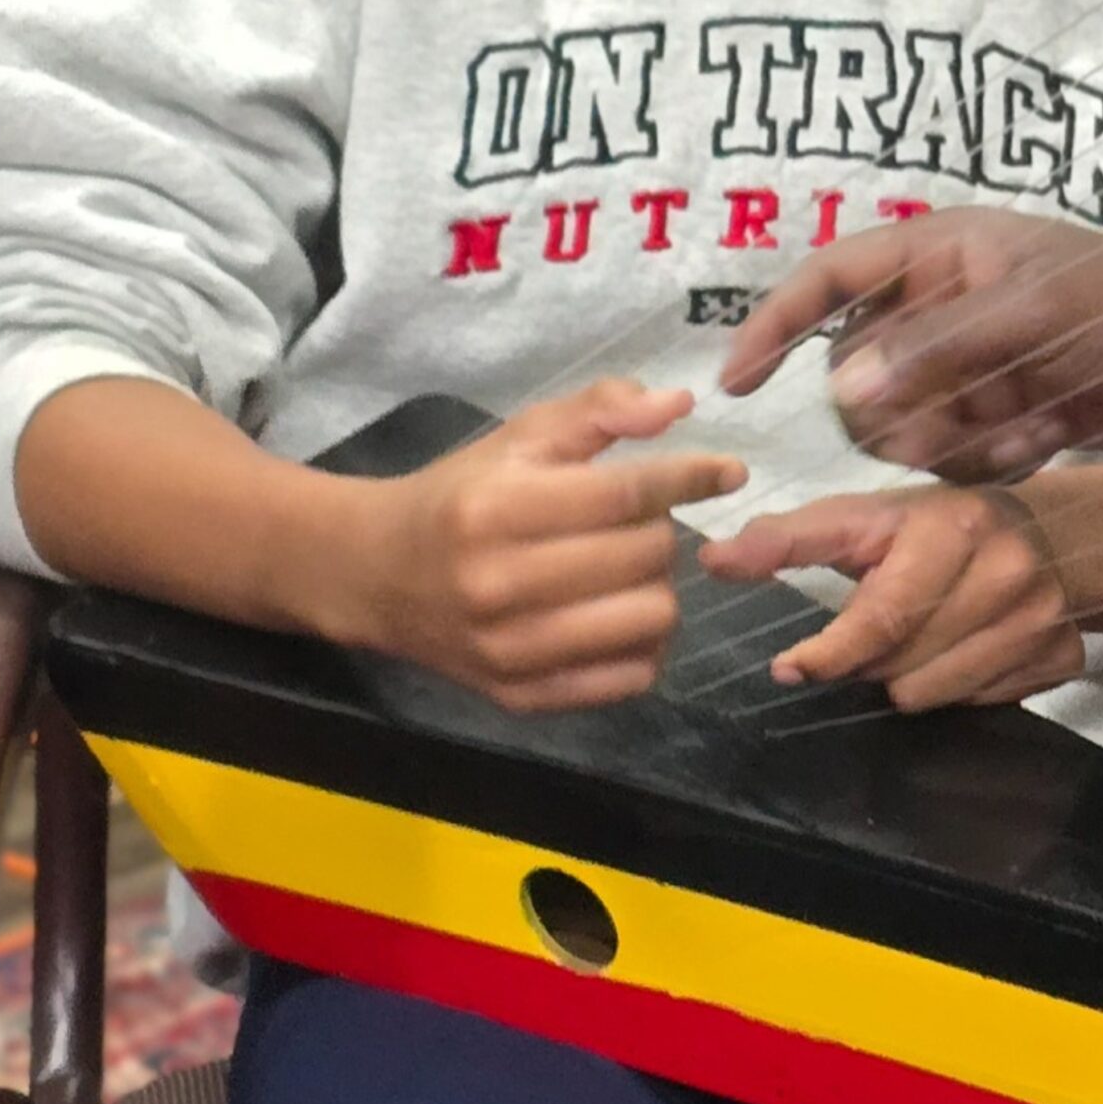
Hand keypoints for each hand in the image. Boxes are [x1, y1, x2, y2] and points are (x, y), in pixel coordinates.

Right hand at [335, 379, 744, 712]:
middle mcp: (502, 585)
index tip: (728, 470)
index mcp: (499, 509)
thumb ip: (601, 410)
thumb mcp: (522, 435)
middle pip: (646, 555)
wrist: (374, 574)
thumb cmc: (462, 492)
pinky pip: (629, 679)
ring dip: (658, 586)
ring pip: (650, 618)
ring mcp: (510, 652)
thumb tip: (679, 405)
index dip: (690, 476)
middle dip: (661, 529)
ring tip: (630, 569)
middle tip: (639, 521)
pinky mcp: (520, 698)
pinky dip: (643, 644)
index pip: (626, 494)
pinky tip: (620, 614)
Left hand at [697, 484, 1080, 709]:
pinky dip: (962, 688)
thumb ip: (789, 539)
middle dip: (872, 659)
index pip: (884, 614)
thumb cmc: (935, 525)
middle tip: (878, 630)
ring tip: (920, 638)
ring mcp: (1044, 617)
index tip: (791, 666)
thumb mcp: (863, 517)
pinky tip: (966, 649)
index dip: (829, 652)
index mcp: (953, 526)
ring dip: (911, 679)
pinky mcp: (1066, 657)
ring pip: (936, 696)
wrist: (1048, 531)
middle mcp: (1008, 569)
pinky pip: (983, 706)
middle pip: (903, 666)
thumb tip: (714, 558)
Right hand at [718, 206, 1102, 479]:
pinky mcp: (1006, 411)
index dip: (774, 324)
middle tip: (957, 417)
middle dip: (898, 409)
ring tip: (1020, 423)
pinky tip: (1045, 439)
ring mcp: (974, 362)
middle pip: (859, 371)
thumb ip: (932, 351)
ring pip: (903, 423)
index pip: (829, 276)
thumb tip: (838, 390)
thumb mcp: (1028, 317)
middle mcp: (946, 304)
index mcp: (941, 251)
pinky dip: (990, 457)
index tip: (733, 384)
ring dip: (950, 439)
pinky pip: (954, 454)